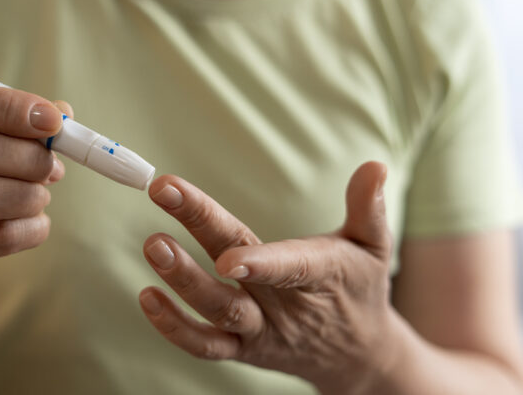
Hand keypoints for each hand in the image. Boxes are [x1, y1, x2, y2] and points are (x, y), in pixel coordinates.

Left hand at [139, 162, 397, 393]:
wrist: (357, 356)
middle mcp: (284, 308)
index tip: (227, 257)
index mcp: (319, 276)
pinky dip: (175, 327)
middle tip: (162, 203)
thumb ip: (368, 208)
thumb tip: (374, 165)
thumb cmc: (360, 289)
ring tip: (153, 246)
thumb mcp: (374, 247)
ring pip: (218, 313)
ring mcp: (260, 332)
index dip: (261, 265)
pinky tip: (148, 297)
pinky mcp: (242, 349)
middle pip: (239, 279)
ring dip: (182, 283)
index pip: (290, 268)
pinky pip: (206, 346)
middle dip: (198, 240)